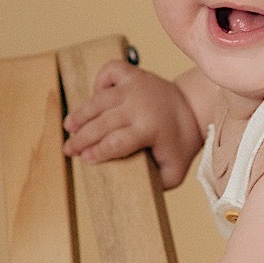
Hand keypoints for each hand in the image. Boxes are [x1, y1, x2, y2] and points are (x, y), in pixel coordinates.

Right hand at [63, 61, 203, 188]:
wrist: (194, 109)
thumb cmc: (181, 142)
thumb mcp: (175, 170)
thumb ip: (157, 183)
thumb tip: (133, 191)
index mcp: (149, 128)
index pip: (115, 142)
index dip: (97, 152)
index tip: (85, 159)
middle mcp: (139, 105)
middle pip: (102, 123)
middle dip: (82, 138)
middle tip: (69, 149)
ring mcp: (135, 86)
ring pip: (99, 100)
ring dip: (81, 114)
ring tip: (69, 127)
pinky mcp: (134, 74)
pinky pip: (110, 71)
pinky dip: (99, 81)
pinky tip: (95, 99)